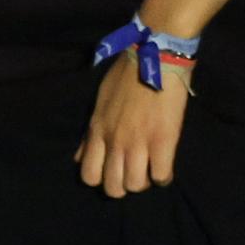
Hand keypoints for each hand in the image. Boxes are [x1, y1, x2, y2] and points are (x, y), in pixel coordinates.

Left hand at [77, 47, 192, 194]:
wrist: (155, 56)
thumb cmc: (127, 74)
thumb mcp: (99, 103)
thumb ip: (91, 132)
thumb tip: (79, 156)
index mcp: (97, 130)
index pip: (89, 175)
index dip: (102, 180)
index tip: (114, 171)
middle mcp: (114, 141)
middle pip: (113, 188)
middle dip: (125, 186)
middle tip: (135, 172)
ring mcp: (138, 143)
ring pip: (136, 185)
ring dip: (145, 181)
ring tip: (151, 168)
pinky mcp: (163, 140)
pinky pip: (161, 176)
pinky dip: (164, 176)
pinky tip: (165, 165)